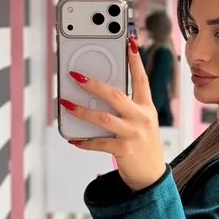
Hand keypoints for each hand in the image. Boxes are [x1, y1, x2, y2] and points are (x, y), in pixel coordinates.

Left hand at [64, 39, 167, 190]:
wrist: (152, 176)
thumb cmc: (142, 144)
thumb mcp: (142, 122)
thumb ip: (126, 108)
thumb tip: (97, 95)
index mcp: (147, 108)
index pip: (141, 79)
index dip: (135, 60)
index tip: (129, 42)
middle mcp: (142, 118)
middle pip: (116, 96)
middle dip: (94, 84)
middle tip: (76, 76)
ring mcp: (133, 134)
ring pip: (103, 118)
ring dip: (82, 111)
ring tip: (66, 104)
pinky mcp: (124, 151)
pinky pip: (99, 143)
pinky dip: (84, 141)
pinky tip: (72, 138)